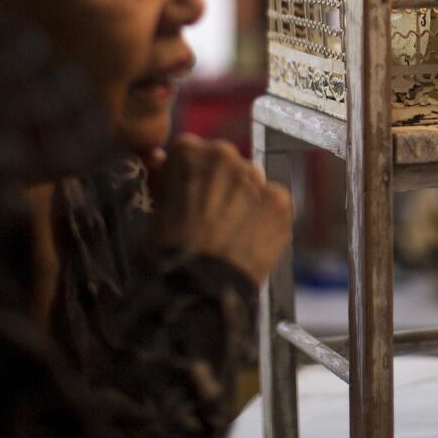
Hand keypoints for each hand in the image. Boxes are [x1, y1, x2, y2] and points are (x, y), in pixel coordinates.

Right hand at [148, 135, 291, 285]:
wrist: (201, 286)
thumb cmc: (168, 250)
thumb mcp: (155, 209)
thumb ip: (164, 180)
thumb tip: (162, 160)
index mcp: (189, 151)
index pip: (189, 152)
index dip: (187, 175)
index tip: (186, 195)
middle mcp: (226, 154)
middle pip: (224, 163)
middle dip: (218, 182)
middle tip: (210, 215)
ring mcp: (257, 177)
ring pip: (250, 181)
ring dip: (244, 197)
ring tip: (233, 230)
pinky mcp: (281, 201)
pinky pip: (272, 203)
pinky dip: (265, 216)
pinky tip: (252, 238)